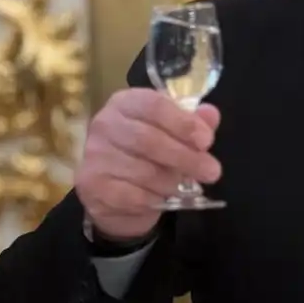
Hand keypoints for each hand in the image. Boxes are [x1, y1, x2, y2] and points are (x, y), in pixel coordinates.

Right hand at [75, 88, 221, 239]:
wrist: (116, 192)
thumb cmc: (150, 154)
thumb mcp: (173, 132)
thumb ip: (193, 122)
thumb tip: (211, 114)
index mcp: (126, 103)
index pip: (154, 105)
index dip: (184, 123)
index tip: (207, 141)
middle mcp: (105, 123)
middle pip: (149, 139)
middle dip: (186, 157)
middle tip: (212, 171)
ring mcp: (94, 154)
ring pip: (142, 171)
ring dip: (172, 182)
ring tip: (189, 188)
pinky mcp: (91, 184)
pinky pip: (131, 195)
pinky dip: (154, 199)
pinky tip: (165, 199)